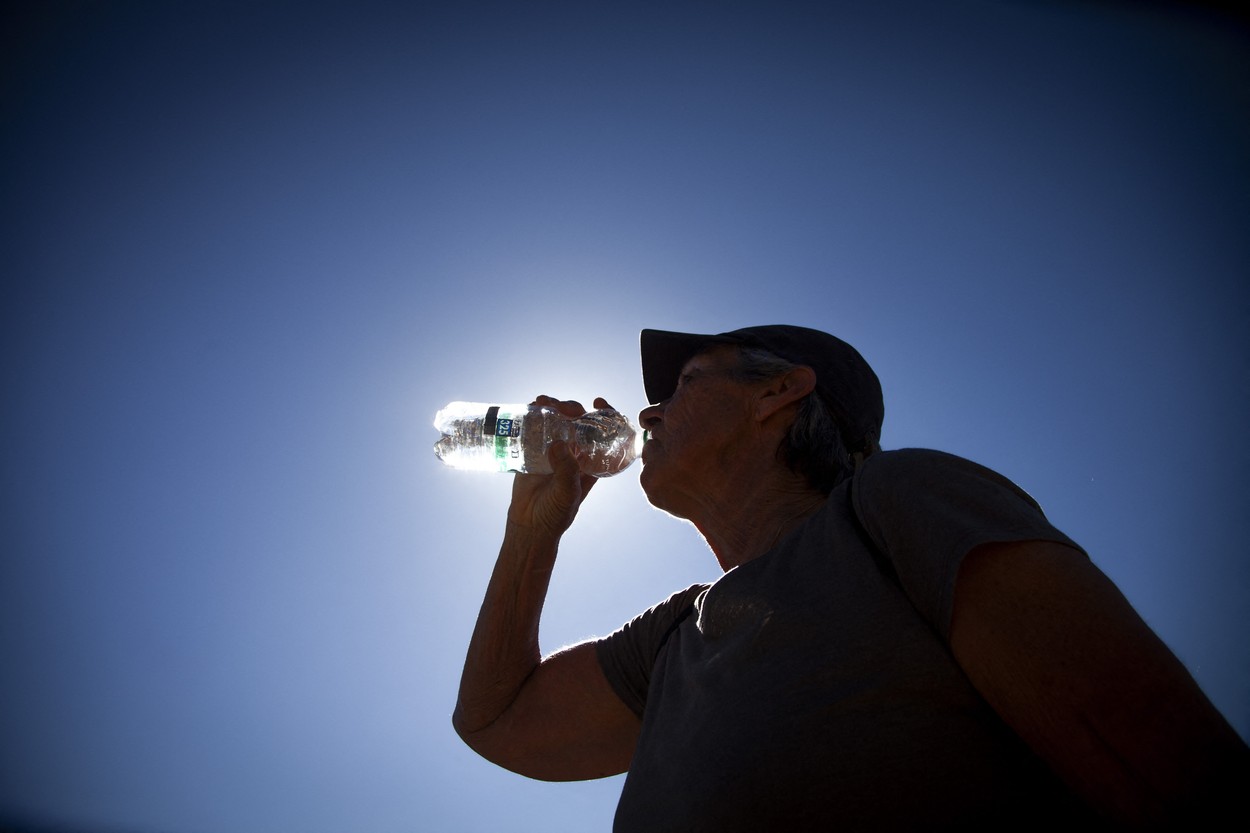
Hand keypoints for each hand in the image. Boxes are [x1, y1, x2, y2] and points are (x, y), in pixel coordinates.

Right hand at [506, 396, 611, 536]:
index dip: (605, 414)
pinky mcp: (534, 450)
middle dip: (572, 408)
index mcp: (592, 460)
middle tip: (560, 407)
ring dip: (551, 407)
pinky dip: (533, 415)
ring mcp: (554, 449)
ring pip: (557, 421)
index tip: (598, 402)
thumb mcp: (568, 494)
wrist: (529, 525)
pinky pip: (536, 428)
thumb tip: (559, 444)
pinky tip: (529, 407)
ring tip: (541, 402)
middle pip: (578, 421)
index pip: (604, 432)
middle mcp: (575, 452)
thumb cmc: (555, 514)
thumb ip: (566, 471)